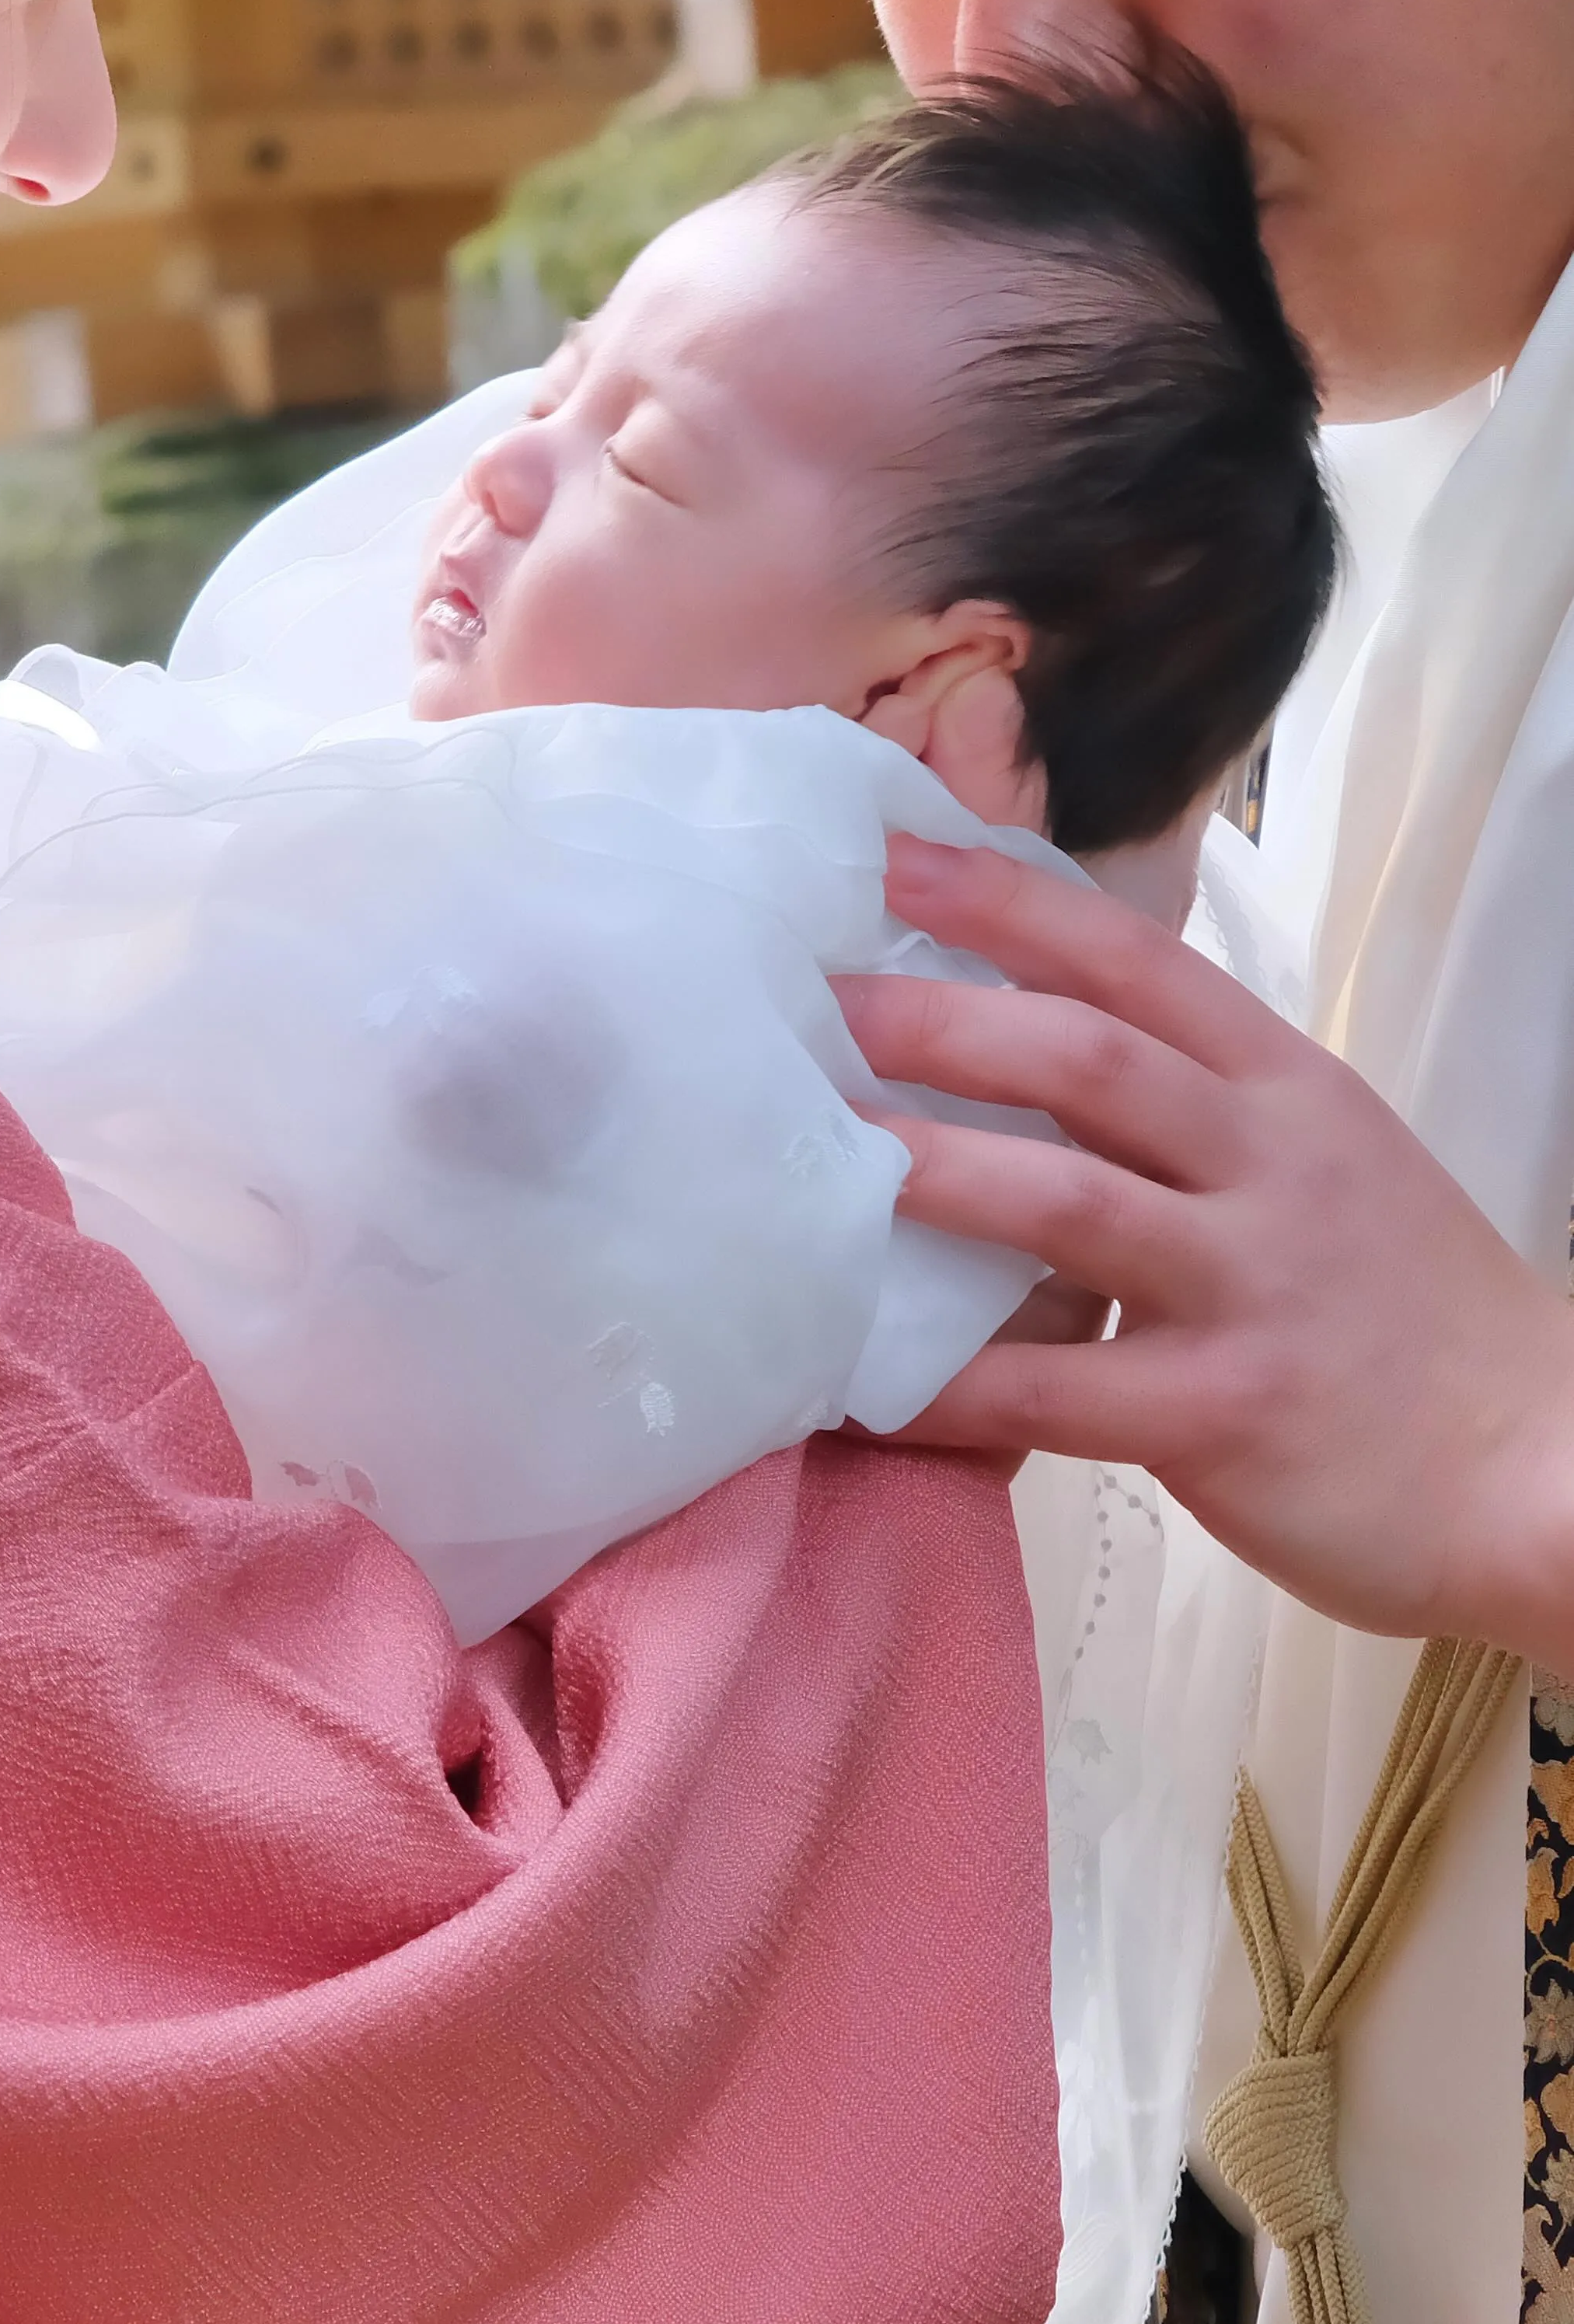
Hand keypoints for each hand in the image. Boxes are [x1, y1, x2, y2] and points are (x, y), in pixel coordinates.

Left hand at [836, 835, 1573, 1663]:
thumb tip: (1028, 1049)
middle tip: (822, 1004)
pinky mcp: (1225, 1417)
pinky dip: (953, 1385)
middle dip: (941, 1022)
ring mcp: (1250, 1287)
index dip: (1007, 904)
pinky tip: (862, 1380)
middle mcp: (1271, 1166)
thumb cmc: (1412, 1312)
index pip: (1136, 962)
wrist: (1542, 1466)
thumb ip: (1200, 1109)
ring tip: (823, 1154)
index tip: (895, 857)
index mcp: (1290, 1088)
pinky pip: (1061, 1392)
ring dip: (932, 1169)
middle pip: (1086, 1060)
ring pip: (1066, 1202)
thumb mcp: (1328, 1163)